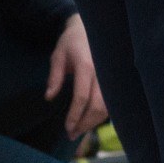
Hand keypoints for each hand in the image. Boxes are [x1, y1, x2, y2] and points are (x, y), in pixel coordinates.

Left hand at [47, 15, 108, 136]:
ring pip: (108, 107)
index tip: (67, 127)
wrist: (91, 28)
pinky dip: (101, 115)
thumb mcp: (58, 55)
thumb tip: (49, 97)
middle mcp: (102, 73)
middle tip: (72, 134)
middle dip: (85, 123)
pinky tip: (89, 120)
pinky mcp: (114, 81)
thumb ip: (54, 77)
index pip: (82, 96)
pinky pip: (111, 102)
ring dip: (94, 122)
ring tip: (79, 130)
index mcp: (87, 66)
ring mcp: (110, 77)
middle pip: (98, 106)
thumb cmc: (72, 42)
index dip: (75, 115)